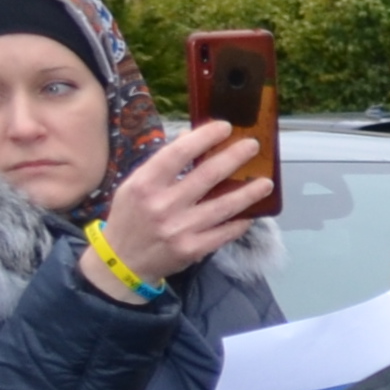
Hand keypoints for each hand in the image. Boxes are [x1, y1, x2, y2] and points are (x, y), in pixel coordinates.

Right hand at [97, 123, 278, 287]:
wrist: (122, 262)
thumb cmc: (130, 217)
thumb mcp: (134, 186)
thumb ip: (161, 164)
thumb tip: (190, 137)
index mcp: (145, 184)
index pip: (178, 153)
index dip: (204, 137)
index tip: (225, 127)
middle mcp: (162, 205)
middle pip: (207, 176)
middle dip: (234, 157)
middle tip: (253, 146)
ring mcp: (179, 229)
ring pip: (223, 206)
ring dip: (249, 193)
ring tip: (267, 182)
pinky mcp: (192, 249)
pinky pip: (224, 232)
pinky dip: (240, 222)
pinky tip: (252, 212)